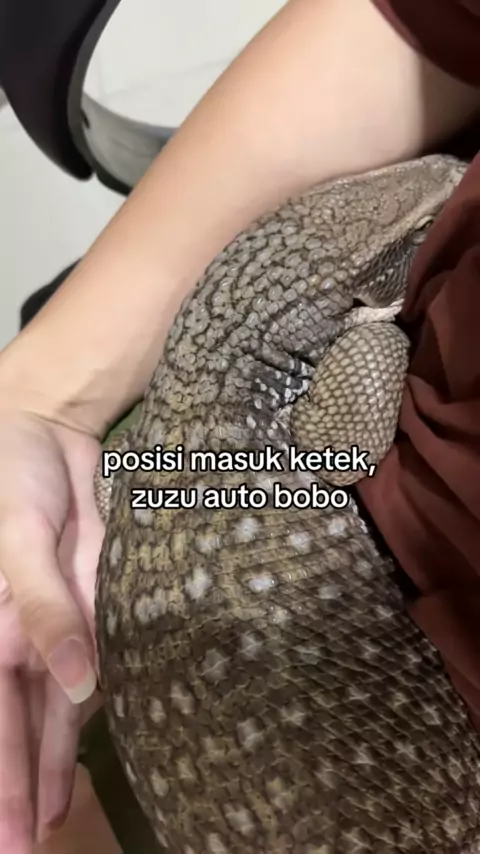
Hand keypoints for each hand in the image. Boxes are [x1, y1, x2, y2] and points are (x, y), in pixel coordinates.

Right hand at [0, 412, 103, 849]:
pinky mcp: (91, 607)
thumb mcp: (20, 537)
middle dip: (23, 783)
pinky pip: (90, 665)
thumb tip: (78, 683)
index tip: (11, 837)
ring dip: (54, 760)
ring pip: (52, 707)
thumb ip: (46, 608)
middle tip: (28, 846)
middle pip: (18, 723)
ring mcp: (57, 627)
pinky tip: (85, 745)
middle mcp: (20, 638)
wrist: (48, 437)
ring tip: (55, 817)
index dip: (1, 776)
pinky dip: (84, 711)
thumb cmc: (14, 479)